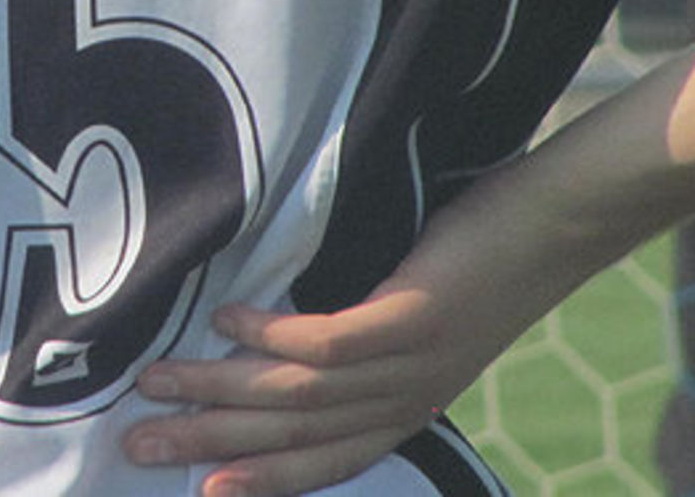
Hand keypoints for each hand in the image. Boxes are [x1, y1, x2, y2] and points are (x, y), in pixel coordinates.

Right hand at [121, 283, 487, 496]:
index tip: (196, 490)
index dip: (257, 480)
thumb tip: (272, 341)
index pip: (319, 463)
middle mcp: (406, 398)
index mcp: (405, 407)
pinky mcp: (416, 316)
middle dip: (209, 440)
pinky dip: (271, 338)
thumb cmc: (481, 260)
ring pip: (299, 394)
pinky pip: (329, 341)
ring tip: (157, 377)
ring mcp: (412, 361)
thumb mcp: (419, 319)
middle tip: (137, 441)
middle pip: (292, 436)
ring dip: (220, 388)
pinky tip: (226, 320)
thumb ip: (359, 341)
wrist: (558, 224)